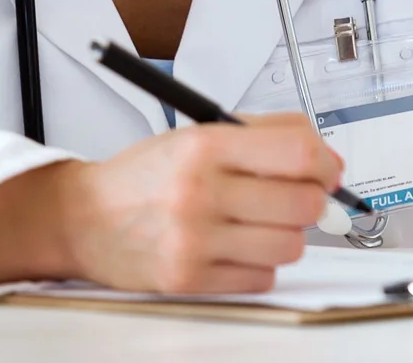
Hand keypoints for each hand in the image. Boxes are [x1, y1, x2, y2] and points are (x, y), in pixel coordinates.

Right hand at [55, 113, 342, 293]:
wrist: (85, 218)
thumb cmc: (145, 176)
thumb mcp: (197, 133)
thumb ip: (263, 135)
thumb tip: (326, 158)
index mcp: (204, 145)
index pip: (297, 151)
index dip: (325, 162)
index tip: (327, 169)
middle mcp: (199, 191)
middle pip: (304, 203)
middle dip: (309, 200)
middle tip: (292, 196)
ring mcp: (195, 240)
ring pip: (290, 245)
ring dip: (284, 235)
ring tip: (256, 222)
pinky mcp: (190, 279)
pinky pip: (263, 277)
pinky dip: (258, 264)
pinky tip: (234, 247)